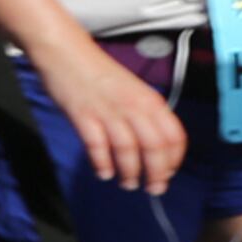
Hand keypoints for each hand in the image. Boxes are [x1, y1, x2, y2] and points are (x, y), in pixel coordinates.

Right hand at [33, 39, 185, 192]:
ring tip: (127, 183)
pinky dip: (102, 163)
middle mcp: (134, 106)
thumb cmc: (99, 74)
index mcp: (150, 100)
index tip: (167, 174)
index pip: (174, 136)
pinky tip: (104, 172)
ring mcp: (108, 111)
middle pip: (155, 147)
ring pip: (128, 150)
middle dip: (156, 173)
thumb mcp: (132, 91)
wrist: (66, 52)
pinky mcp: (83, 116)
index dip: (174, 160)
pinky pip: (97, 146)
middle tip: (152, 188)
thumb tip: (154, 147)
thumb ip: (144, 115)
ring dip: (130, 173)